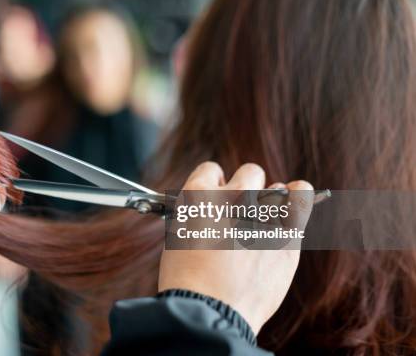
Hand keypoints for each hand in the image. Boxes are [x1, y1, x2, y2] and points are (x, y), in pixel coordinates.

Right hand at [158, 162, 313, 333]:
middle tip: (241, 212)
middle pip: (250, 173)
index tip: (218, 198)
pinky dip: (300, 198)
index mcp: (200, 194)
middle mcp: (234, 196)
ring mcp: (263, 214)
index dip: (214, 185)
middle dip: (245, 188)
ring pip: (279, 188)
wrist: (208, 311)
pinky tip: (296, 201)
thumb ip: (200, 212)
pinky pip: (302, 200)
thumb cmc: (187, 278)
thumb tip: (216, 206)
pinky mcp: (288, 235)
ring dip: (273, 199)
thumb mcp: (179, 235)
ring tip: (268, 215)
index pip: (212, 170)